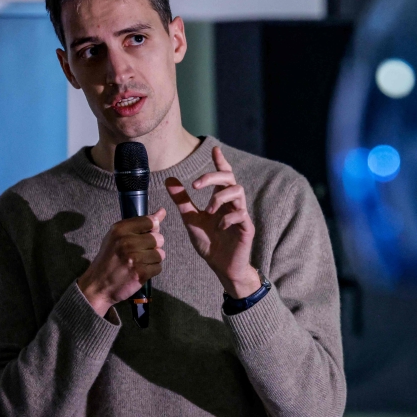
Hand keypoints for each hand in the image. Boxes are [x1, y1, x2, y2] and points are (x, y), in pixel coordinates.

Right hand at [78, 209, 166, 316]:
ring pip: (160, 254)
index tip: (143, 237)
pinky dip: (151, 271)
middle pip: (159, 238)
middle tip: (139, 253)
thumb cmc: (109, 259)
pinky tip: (139, 271)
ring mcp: (134, 258)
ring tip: (138, 263)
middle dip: (152, 246)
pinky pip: (158, 267)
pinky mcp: (140, 273)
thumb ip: (141, 223)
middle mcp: (127, 242)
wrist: (97, 286)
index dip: (151, 230)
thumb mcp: (118, 237)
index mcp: (120, 229)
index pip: (151, 221)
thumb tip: (162, 211)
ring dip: (152, 260)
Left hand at [164, 146, 260, 297]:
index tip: (214, 149)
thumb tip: (169, 179)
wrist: (221, 266)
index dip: (220, 162)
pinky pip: (241, 214)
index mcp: (221, 200)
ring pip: (238, 192)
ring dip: (220, 197)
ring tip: (208, 210)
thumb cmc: (210, 243)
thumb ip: (182, 200)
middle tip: (196, 184)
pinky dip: (227, 218)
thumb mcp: (191, 219)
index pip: (224, 176)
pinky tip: (219, 227)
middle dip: (213, 176)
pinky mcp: (247, 228)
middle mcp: (232, 204)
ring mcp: (241, 215)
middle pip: (230, 179)